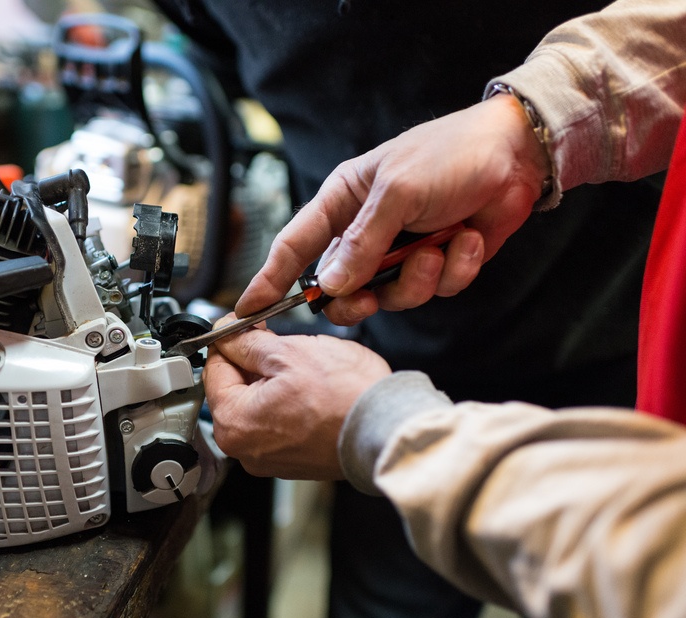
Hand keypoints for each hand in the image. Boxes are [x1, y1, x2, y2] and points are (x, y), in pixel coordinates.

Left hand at [202, 319, 390, 478]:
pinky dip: (288, 404)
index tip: (245, 327)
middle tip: (280, 344)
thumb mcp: (289, 352)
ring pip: (257, 406)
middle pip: (234, 389)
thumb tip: (228, 334)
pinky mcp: (292, 462)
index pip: (214, 368)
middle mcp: (245, 449)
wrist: (388, 429)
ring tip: (302, 369)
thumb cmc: (347, 397)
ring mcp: (268, 459)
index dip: (230, 340)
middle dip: (253, 363)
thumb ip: (247, 342)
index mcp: (234, 423)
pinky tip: (311, 392)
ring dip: (272, 382)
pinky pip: (277, 424)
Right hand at [236, 94, 550, 325]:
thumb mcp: (398, 191)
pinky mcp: (436, 265)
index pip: (293, 247)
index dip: (269, 281)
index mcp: (342, 202)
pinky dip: (454, 270)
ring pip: (390, 297)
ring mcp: (401, 252)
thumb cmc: (451, 154)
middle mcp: (366, 231)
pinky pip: (433, 290)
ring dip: (417, 280)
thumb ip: (363, 243)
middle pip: (339, 288)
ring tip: (439, 248)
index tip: (247, 312)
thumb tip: (331, 287)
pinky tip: (467, 238)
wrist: (518, 154)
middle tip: (367, 300)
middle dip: (356, 300)